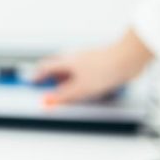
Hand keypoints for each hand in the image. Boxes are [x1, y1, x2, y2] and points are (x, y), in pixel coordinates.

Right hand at [33, 28, 153, 106]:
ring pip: (70, 70)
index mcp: (65, 61)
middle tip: (48, 90)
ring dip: (66, 81)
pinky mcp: (99, 64)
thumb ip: (62, 96)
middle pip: (56, 68)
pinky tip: (87, 89)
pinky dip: (80, 81)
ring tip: (68, 94)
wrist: (128, 59)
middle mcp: (74, 58)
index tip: (32, 83)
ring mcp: (87, 60)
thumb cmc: (106, 67)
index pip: (44, 67)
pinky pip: (84, 73)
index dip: (37, 76)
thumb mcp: (80, 88)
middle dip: (51, 79)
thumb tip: (47, 101)